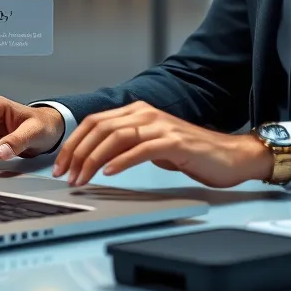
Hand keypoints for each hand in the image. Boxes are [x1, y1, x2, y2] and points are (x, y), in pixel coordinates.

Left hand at [52, 101, 272, 187]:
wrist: (230, 157)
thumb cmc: (192, 153)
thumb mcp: (153, 146)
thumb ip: (129, 145)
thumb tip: (98, 159)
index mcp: (139, 111)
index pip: (95, 121)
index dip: (73, 142)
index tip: (60, 164)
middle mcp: (147, 113)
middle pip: (100, 127)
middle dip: (76, 152)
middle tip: (65, 175)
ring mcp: (161, 126)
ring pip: (116, 137)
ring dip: (93, 159)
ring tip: (81, 179)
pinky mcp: (175, 142)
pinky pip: (141, 149)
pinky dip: (121, 161)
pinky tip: (108, 173)